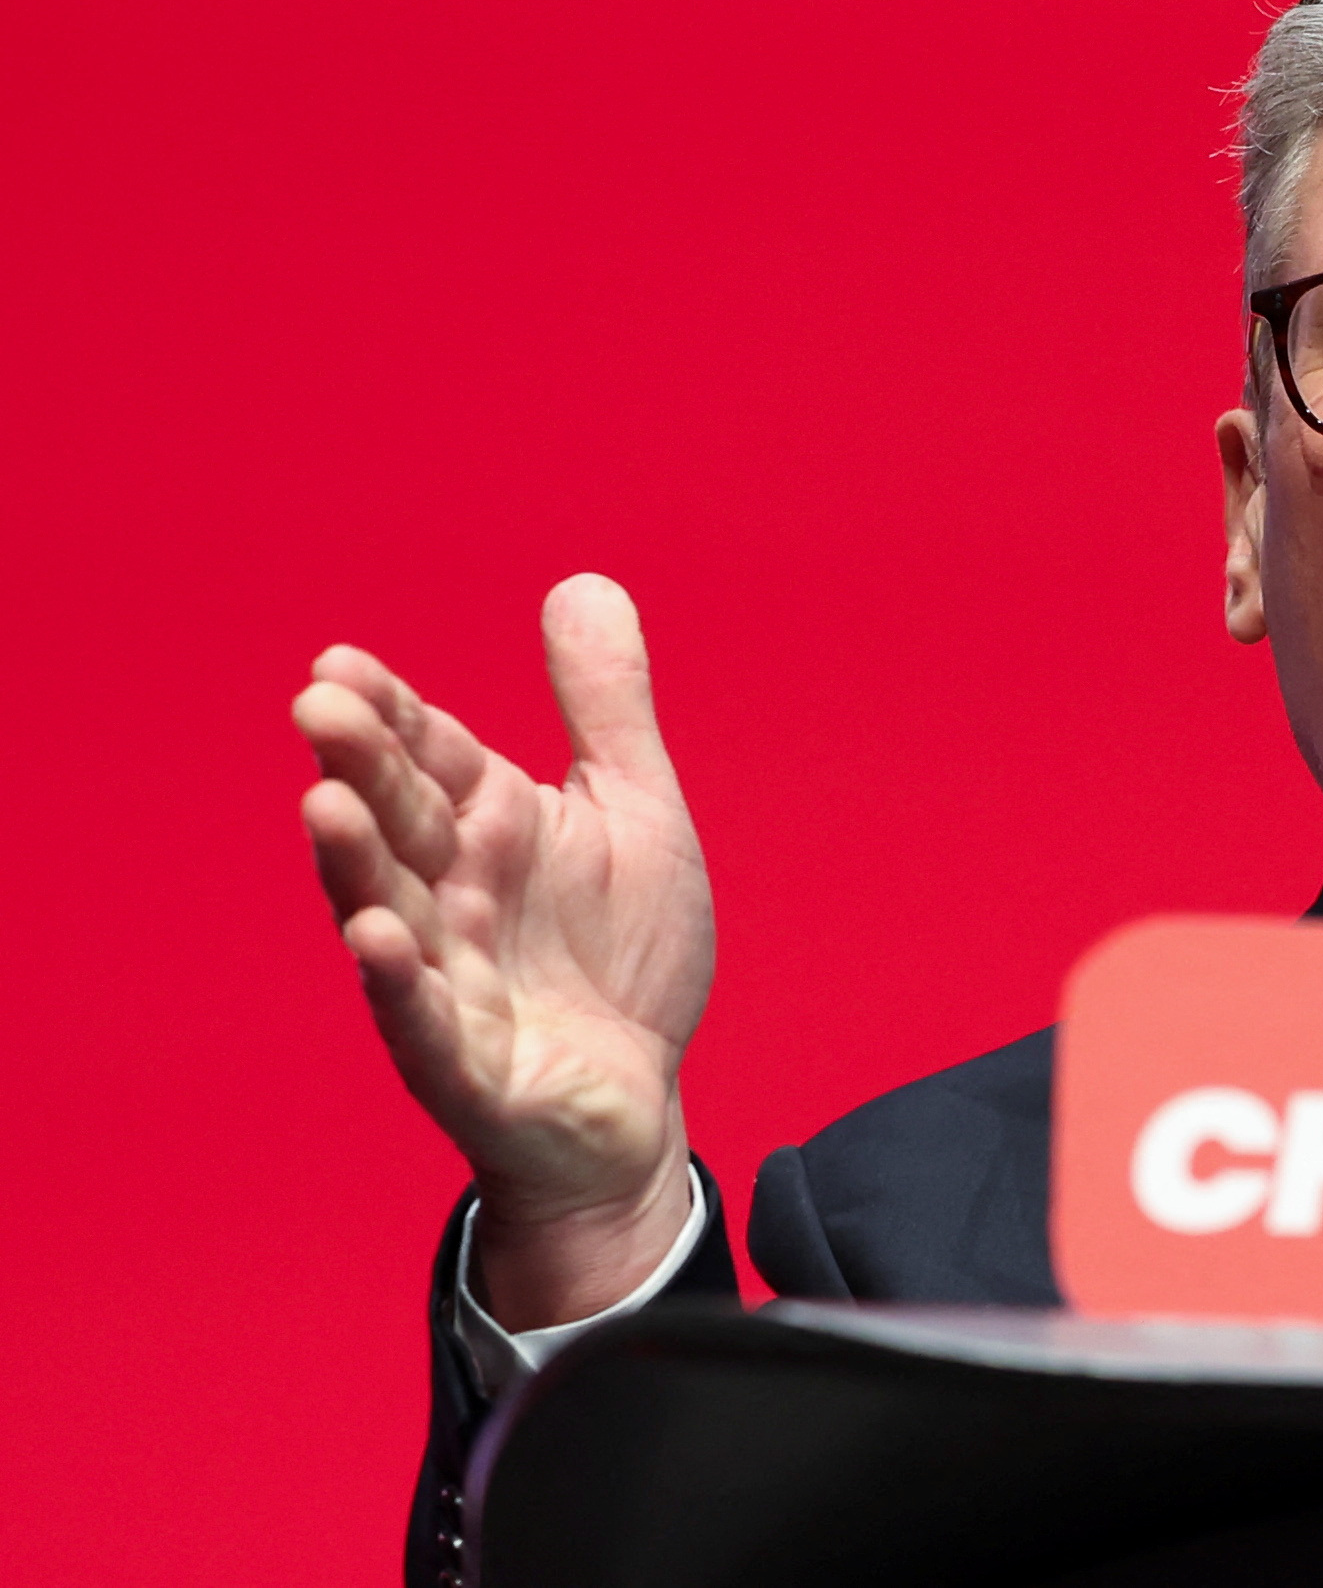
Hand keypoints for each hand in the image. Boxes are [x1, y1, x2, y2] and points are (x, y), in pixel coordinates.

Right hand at [294, 575, 713, 1328]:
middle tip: (321, 707)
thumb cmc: (620, 956)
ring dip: (356, 865)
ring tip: (327, 807)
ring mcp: (449, 981)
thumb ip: (605, 707)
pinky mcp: (466, 1066)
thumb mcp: (633, 811)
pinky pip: (425, 1024)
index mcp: (491, 828)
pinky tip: (380, 941)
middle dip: (361, 768)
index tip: (340, 664)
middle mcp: (453, 895)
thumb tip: (584, 583)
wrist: (638, 1102)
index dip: (389, 714)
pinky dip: (401, 986)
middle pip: (400, 821)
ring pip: (389, 913)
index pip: (429, 757)